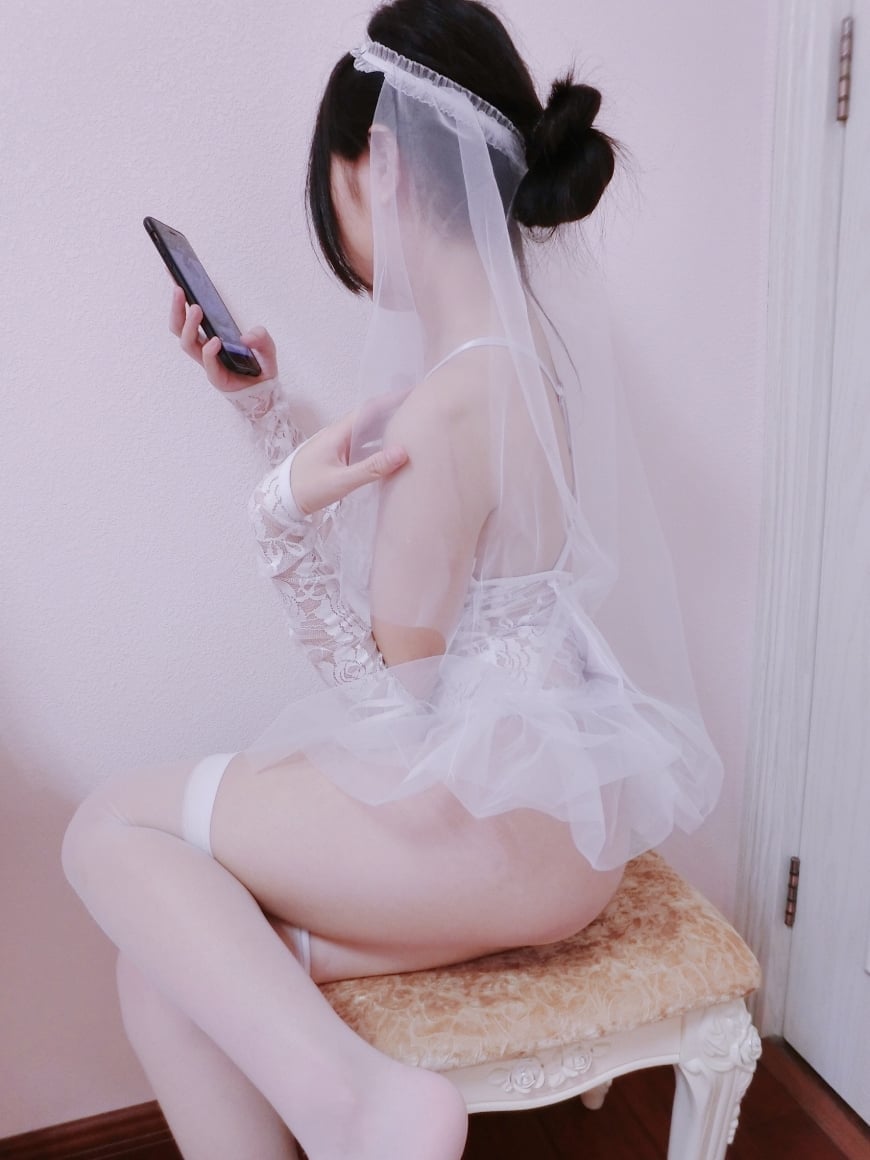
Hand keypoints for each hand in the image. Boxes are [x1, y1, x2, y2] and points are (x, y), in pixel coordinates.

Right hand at [169, 286, 277, 391]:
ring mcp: (209, 364)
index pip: (187, 317)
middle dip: (176, 308)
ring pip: (187, 343)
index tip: (174, 277)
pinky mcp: (217, 378)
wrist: (267, 393)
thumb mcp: (267, 346)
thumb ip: (261, 337)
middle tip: (179, 289)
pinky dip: (209, 351)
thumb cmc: (260, 368)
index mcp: (209, 337)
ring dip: (189, 325)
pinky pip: (207, 363)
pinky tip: (215, 341)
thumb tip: (246, 337)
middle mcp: (204, 349)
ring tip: (196, 309)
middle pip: (178, 328)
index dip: (179, 300)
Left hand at [290, 407, 408, 514]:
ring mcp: (336, 445)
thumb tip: (402, 452)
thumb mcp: (341, 481)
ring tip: (410, 430)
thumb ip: (372, 468)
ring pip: (366, 432)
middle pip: (370, 418)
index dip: (392, 400)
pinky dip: (376, 444)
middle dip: (393, 412)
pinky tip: (389, 453)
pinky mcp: (336, 456)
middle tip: (418, 412)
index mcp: (337, 433)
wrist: (280, 501)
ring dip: (385, 429)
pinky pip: (361, 444)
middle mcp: (337, 434)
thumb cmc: (307, 489)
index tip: (413, 394)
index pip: (370, 409)